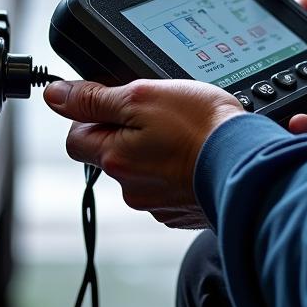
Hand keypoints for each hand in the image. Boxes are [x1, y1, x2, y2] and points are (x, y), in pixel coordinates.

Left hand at [45, 79, 242, 228]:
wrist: (250, 164)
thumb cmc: (202, 127)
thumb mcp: (143, 95)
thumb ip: (95, 98)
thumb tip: (55, 95)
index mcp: (114, 157)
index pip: (76, 137)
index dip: (91, 114)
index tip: (118, 102)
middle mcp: (130, 187)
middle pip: (109, 153)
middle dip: (126, 132)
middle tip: (161, 113)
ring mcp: (157, 203)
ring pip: (141, 168)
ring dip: (155, 149)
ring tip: (186, 132)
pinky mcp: (181, 211)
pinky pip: (167, 184)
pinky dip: (177, 168)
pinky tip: (197, 154)